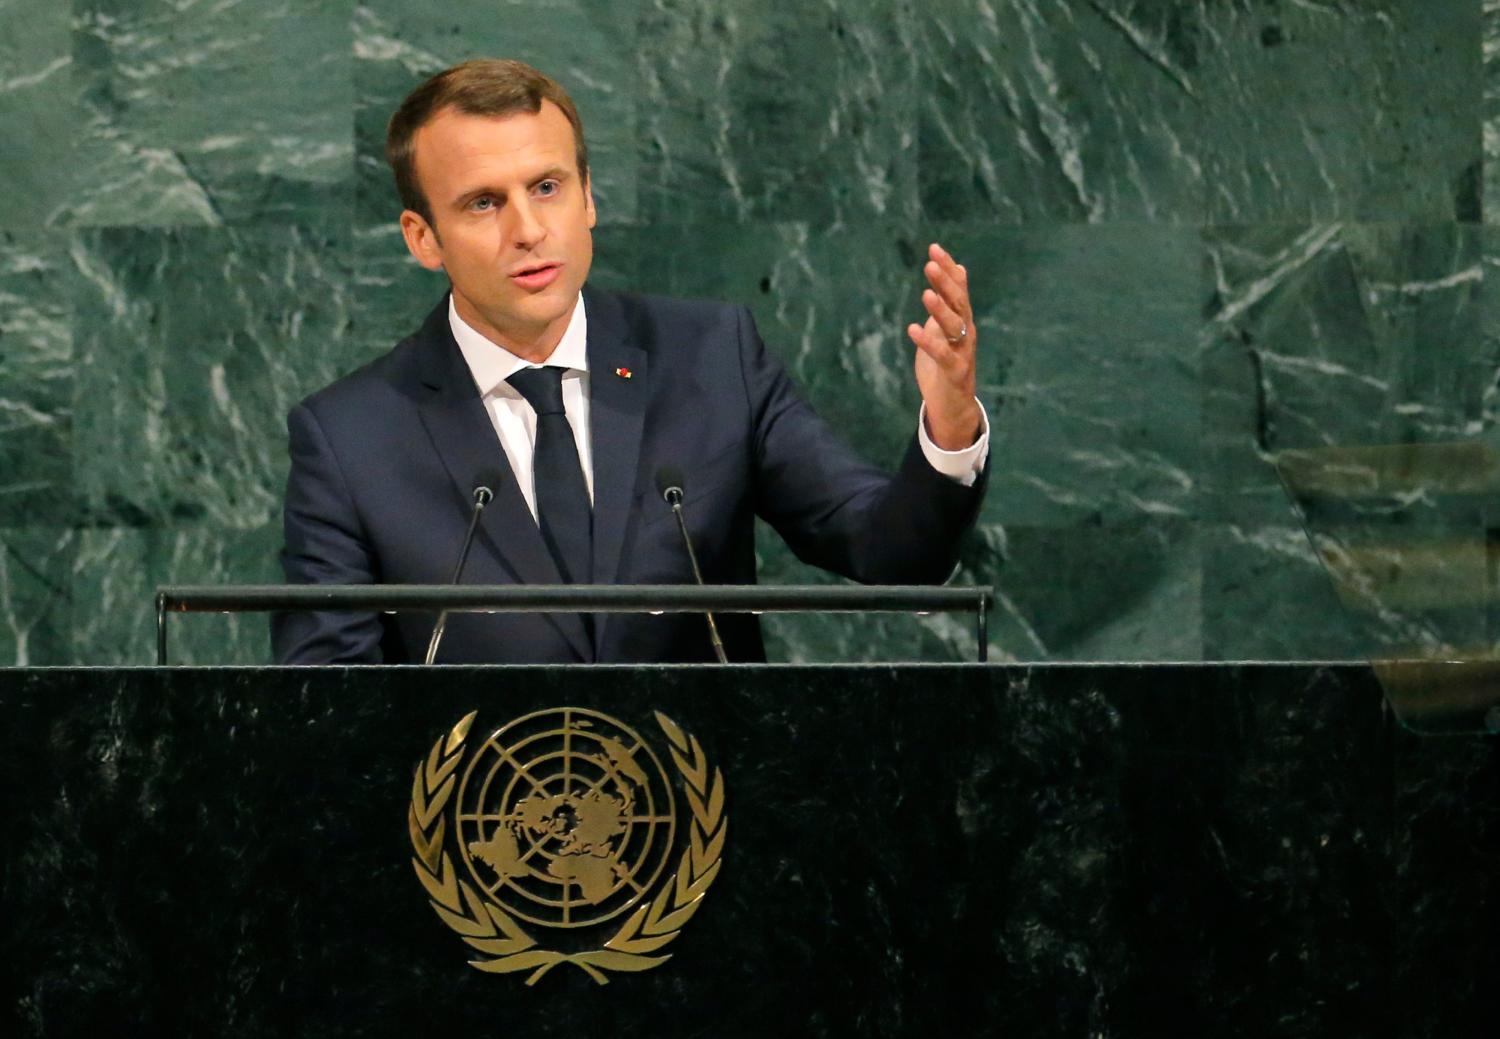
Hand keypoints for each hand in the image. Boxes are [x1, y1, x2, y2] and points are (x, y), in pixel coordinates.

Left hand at [907, 243, 980, 450]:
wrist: (953, 405)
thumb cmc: (945, 365)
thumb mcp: (945, 329)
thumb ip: (949, 301)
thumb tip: (957, 270)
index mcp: (962, 320)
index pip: (958, 288)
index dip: (948, 269)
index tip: (934, 248)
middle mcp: (966, 332)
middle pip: (959, 303)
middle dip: (945, 283)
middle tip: (930, 264)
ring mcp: (963, 352)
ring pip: (954, 327)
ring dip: (940, 310)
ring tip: (925, 294)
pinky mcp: (955, 372)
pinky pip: (943, 355)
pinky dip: (928, 342)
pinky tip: (912, 329)